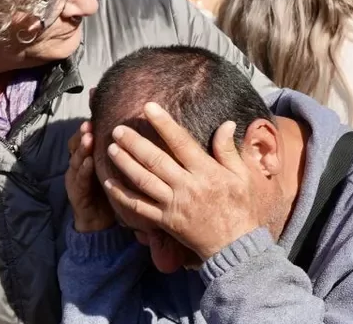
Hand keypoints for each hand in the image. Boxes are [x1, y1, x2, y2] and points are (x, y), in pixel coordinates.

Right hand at [64, 122, 115, 232]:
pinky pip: (80, 180)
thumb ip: (124, 151)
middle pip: (79, 145)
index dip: (91, 125)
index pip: (87, 137)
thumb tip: (142, 131)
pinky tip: (89, 162)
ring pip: (77, 159)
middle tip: (89, 123)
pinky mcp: (77, 193)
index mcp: (91, 156)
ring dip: (82, 149)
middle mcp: (81, 164)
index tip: (97, 116)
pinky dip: (84, 170)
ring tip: (88, 138)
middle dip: (84, 133)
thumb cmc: (113, 190)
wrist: (100, 222)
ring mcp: (76, 178)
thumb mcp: (117, 167)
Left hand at [102, 104, 262, 260]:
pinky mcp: (165, 221)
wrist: (235, 245)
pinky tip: (109, 183)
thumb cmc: (242, 207)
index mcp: (206, 171)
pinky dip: (122, 195)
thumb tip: (227, 124)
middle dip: (134, 142)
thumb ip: (229, 150)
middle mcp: (186, 186)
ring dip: (125, 163)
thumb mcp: (243, 176)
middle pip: (155, 160)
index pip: (180, 142)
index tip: (149, 107)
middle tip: (118, 128)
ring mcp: (173, 204)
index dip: (163, 123)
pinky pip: (138, 207)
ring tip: (111, 148)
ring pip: (143, 181)